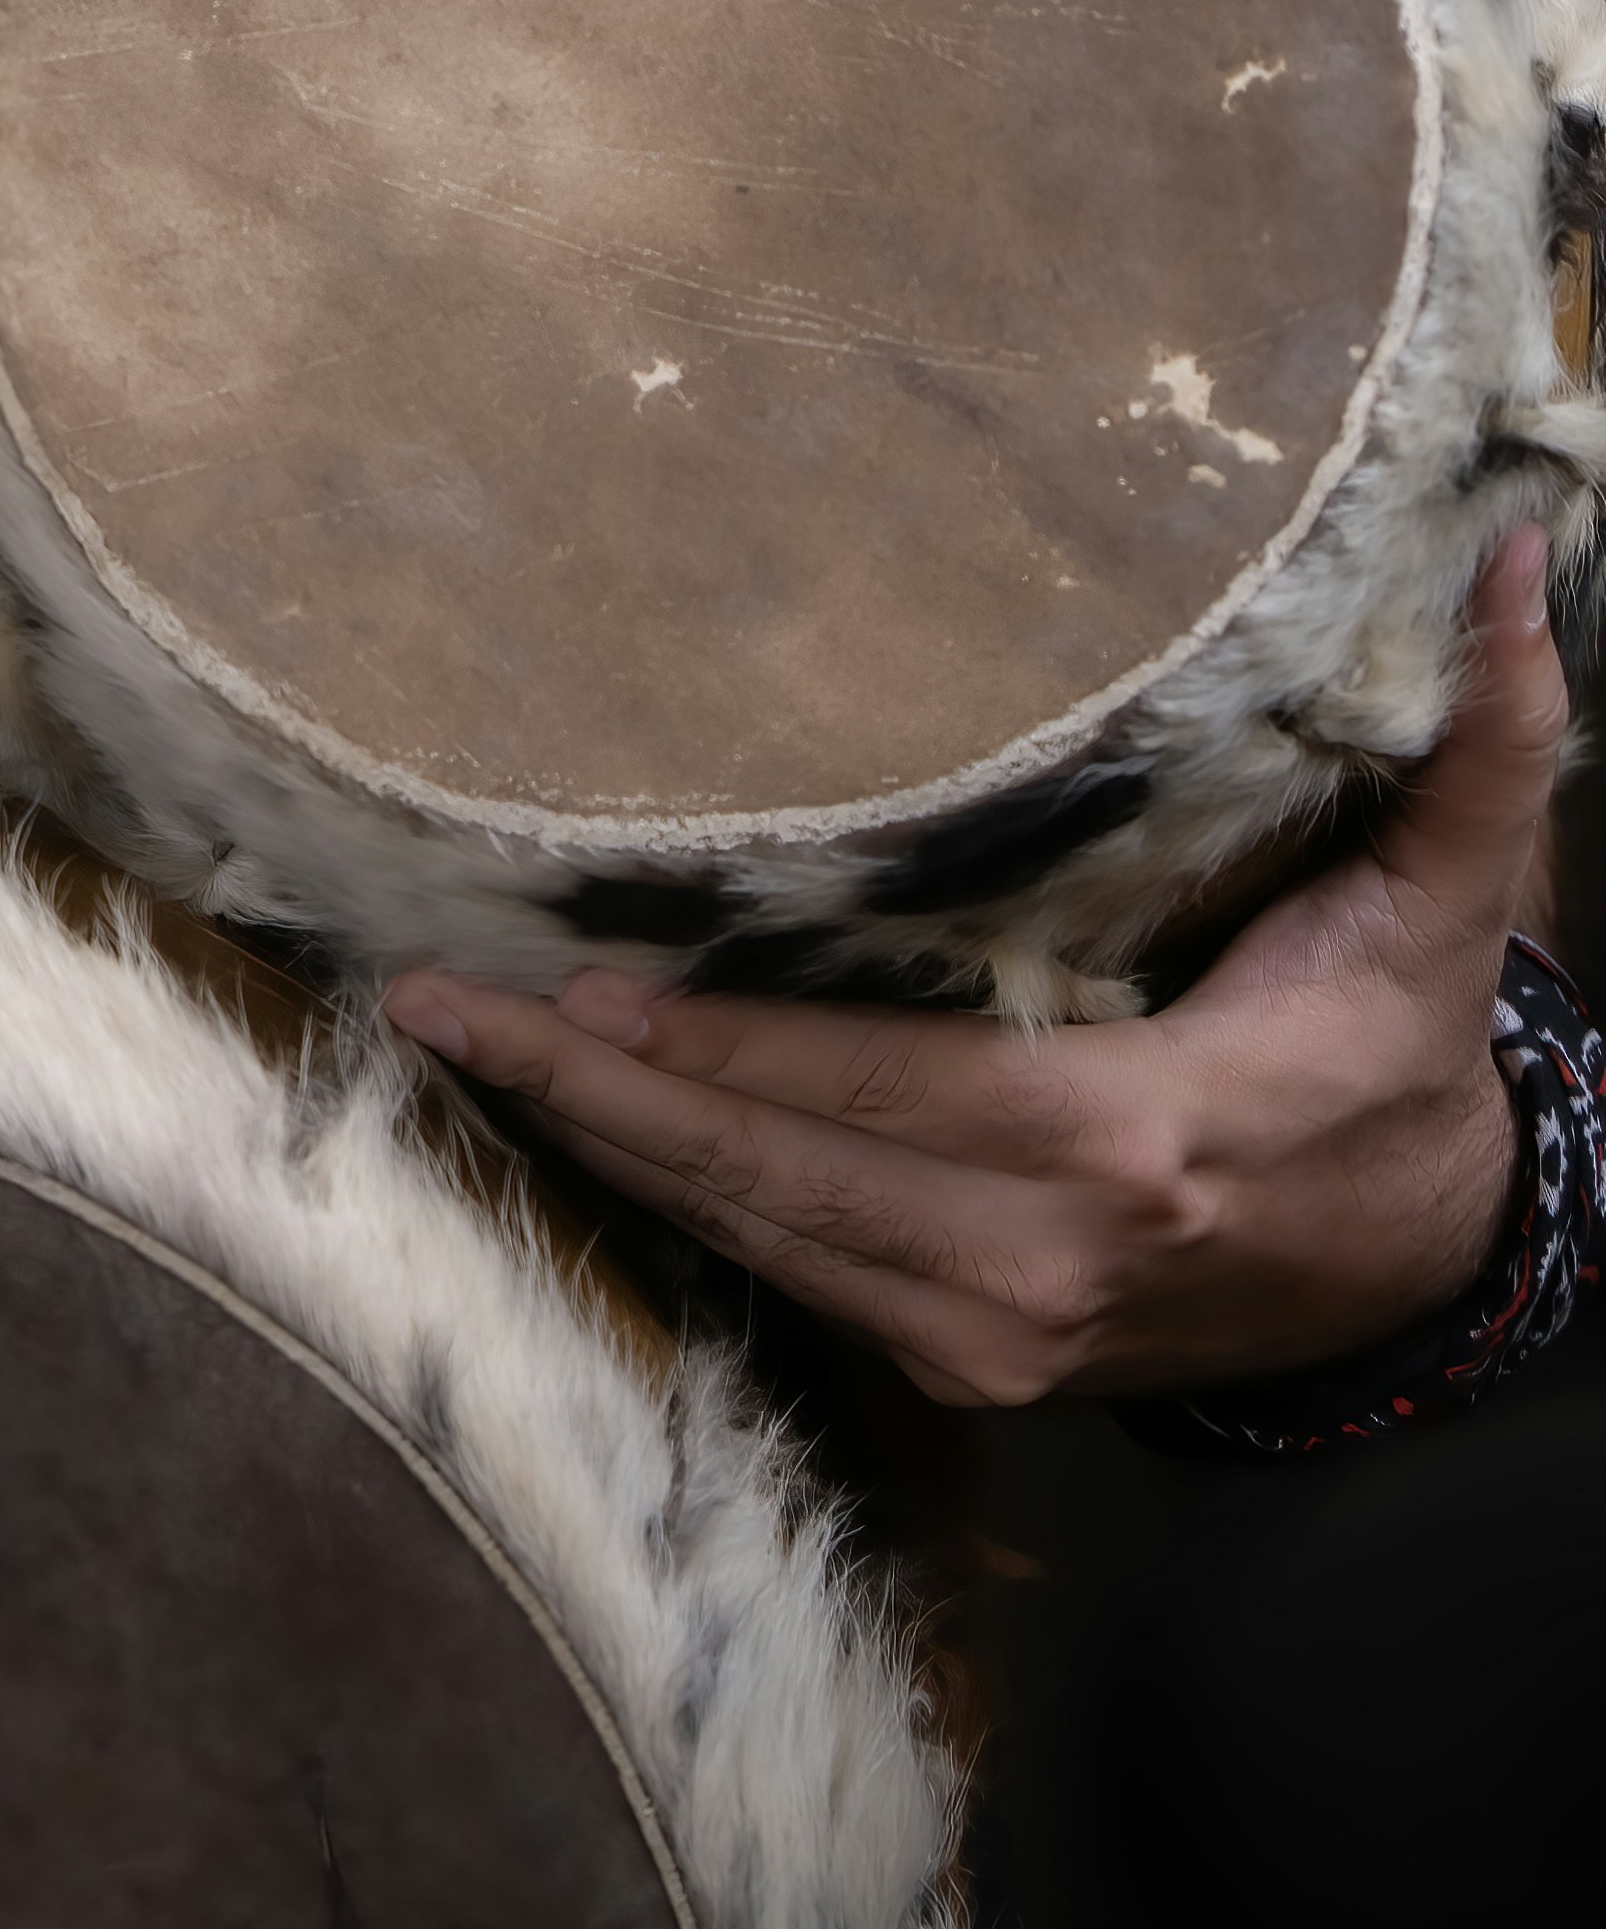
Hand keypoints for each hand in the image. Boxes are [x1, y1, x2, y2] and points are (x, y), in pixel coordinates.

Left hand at [380, 530, 1567, 1407]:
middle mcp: (1047, 1262)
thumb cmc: (1395, 1047)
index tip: (584, 981)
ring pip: (754, 1235)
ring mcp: (998, 1335)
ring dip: (599, 1142)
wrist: (1421, 1265)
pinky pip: (786, 1273)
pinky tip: (573, 1113)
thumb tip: (1521, 562)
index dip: (733, 1048)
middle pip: (775, 1176)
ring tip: (455, 1050)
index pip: (892, 1094)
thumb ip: (1489, 741)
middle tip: (431, 1008)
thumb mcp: (1449, 904)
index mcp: (1142, 1143)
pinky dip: (673, 1195)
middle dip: (591, 1089)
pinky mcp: (966, 1366)